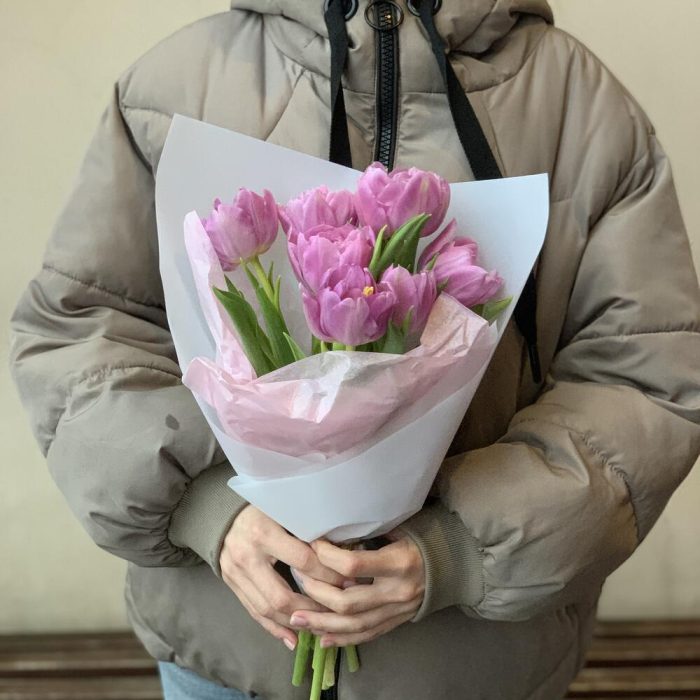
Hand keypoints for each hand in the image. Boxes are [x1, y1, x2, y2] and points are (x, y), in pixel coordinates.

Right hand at [219, 505, 345, 649]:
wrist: (220, 514)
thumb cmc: (260, 508)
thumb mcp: (281, 509)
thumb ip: (304, 527)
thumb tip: (339, 547)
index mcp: (264, 534)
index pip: (302, 562)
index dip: (327, 574)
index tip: (347, 581)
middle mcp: (248, 558)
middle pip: (281, 596)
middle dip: (312, 608)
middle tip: (336, 612)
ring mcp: (236, 575)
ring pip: (267, 610)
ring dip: (295, 622)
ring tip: (320, 626)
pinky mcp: (232, 586)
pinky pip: (254, 613)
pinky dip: (274, 628)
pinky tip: (292, 638)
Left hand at [289, 533, 424, 647]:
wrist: (456, 563)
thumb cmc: (422, 537)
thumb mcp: (400, 526)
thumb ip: (370, 531)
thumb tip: (333, 529)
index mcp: (398, 561)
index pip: (354, 565)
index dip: (327, 557)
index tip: (310, 545)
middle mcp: (397, 590)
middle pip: (348, 602)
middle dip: (317, 595)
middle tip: (296, 583)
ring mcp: (397, 611)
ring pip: (354, 625)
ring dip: (322, 624)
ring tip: (297, 620)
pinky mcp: (397, 622)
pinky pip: (367, 635)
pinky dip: (342, 639)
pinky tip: (322, 639)